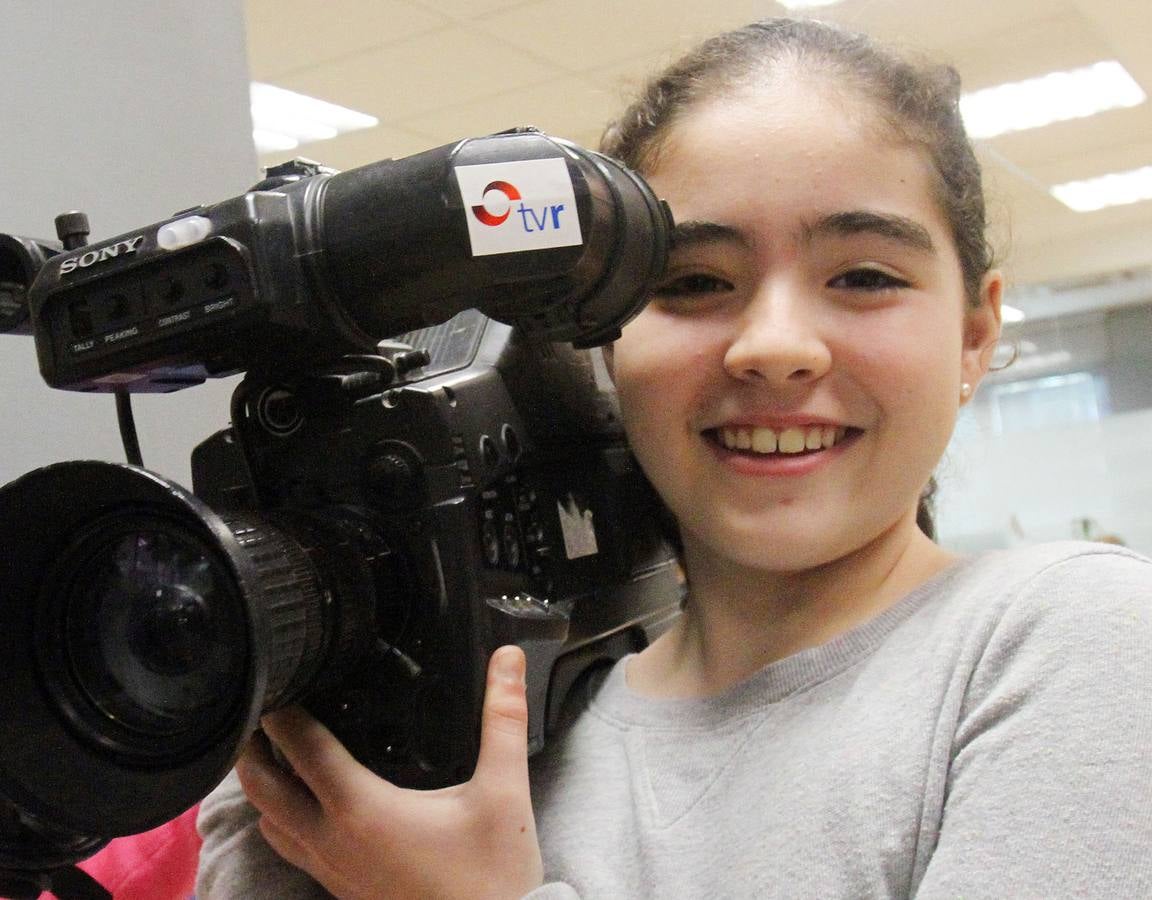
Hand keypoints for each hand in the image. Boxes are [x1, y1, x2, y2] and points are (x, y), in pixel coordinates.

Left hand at [235, 645, 543, 899]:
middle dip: (254, 749)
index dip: (283, 712)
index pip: (303, 750)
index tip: (278, 679)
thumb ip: (503, 719)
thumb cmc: (493, 875)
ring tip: (279, 752)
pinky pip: (292, 849)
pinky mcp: (342, 892)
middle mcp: (333, 842)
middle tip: (262, 710)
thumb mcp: (503, 791)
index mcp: (362, 810)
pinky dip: (284, 819)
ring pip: (271, 824)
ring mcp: (333, 872)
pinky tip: (311, 804)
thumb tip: (508, 659)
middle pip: (263, 789)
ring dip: (264, 787)